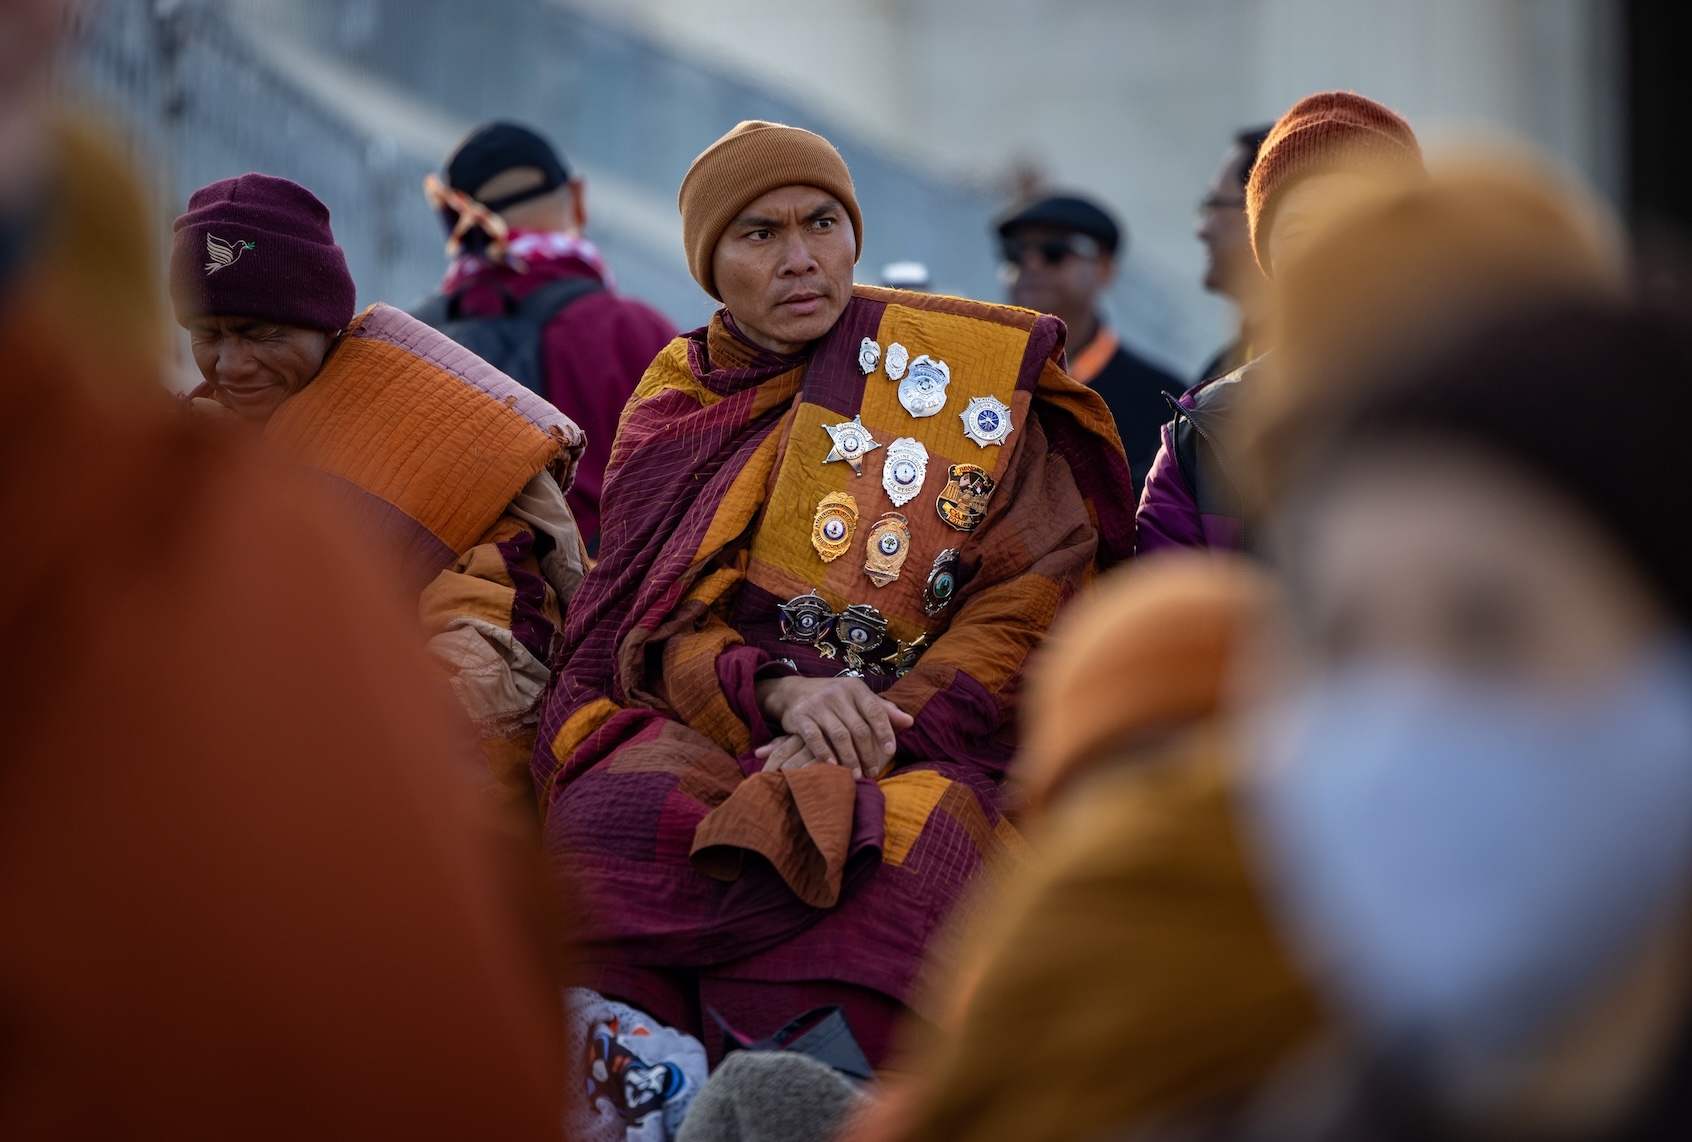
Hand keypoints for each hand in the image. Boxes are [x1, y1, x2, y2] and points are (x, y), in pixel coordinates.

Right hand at [754, 676, 912, 777]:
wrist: (794, 692)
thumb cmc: (834, 700)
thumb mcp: (858, 700)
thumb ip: (883, 711)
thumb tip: (910, 721)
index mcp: (855, 688)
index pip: (875, 711)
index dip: (885, 732)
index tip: (891, 752)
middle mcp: (837, 693)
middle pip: (858, 728)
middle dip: (868, 753)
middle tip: (873, 772)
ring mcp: (818, 704)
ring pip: (839, 735)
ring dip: (850, 758)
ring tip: (857, 775)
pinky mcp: (801, 716)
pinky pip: (815, 738)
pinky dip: (824, 754)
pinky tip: (832, 766)